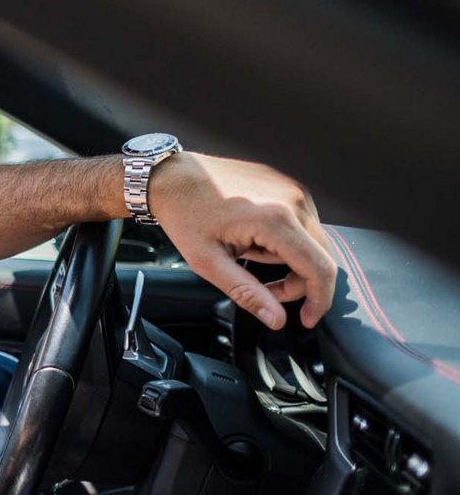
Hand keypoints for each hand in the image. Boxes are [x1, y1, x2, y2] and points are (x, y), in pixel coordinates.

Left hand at [148, 152, 336, 329]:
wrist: (173, 175)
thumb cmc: (185, 213)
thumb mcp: (208, 262)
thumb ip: (247, 293)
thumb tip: (277, 319)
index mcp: (276, 219)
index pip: (320, 269)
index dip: (320, 300)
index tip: (307, 318)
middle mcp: (293, 201)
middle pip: (321, 257)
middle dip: (300, 283)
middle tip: (268, 291)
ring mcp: (293, 189)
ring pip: (312, 242)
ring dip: (291, 260)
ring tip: (249, 254)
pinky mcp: (288, 186)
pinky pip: (302, 224)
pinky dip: (287, 241)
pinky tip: (255, 238)